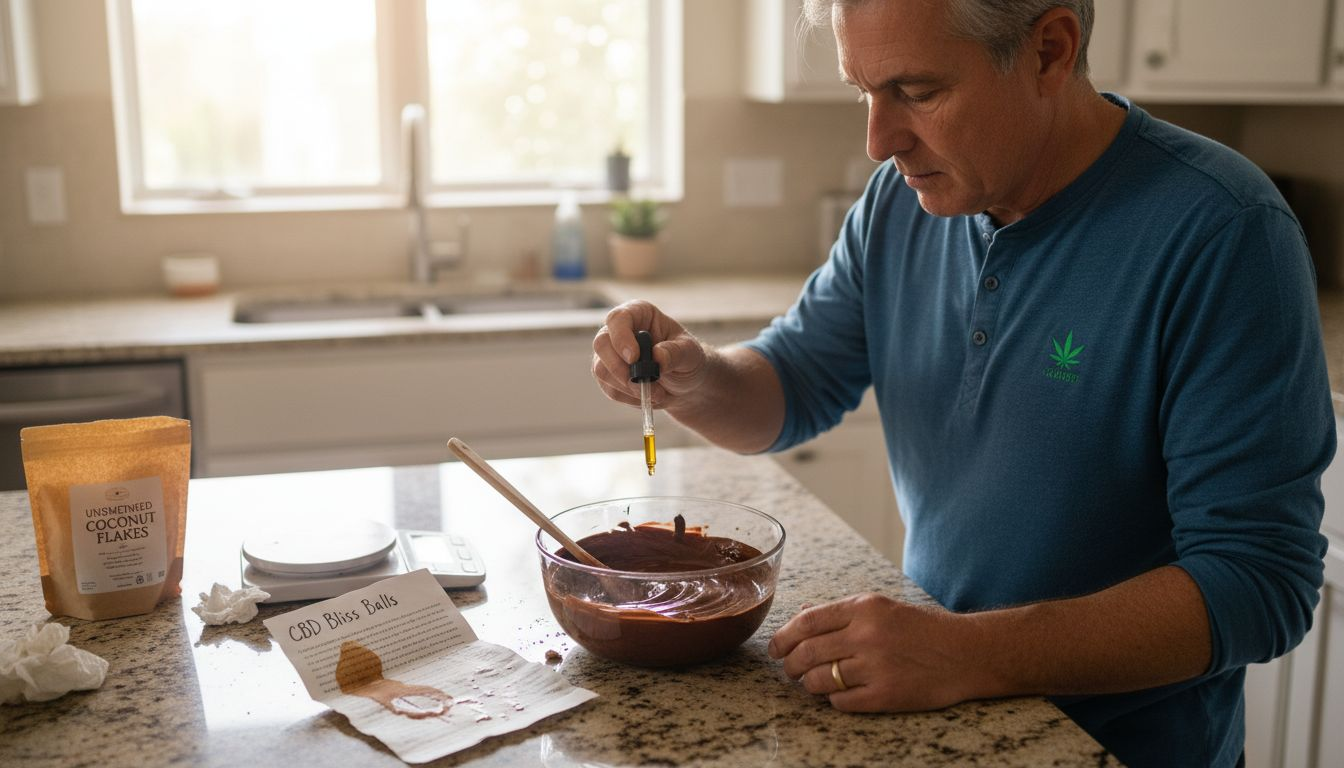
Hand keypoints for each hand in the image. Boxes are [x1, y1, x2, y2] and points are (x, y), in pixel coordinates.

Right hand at [591, 300, 707, 409]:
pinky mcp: (608, 375)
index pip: (618, 318)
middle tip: (643, 384)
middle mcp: (619, 331)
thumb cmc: (687, 359)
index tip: (633, 358)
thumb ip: (675, 353)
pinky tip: (647, 397)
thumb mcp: (690, 353)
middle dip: (620, 369)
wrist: (685, 382)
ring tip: (656, 393)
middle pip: (601, 344)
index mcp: (639, 314)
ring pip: (601, 370)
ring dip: (628, 387)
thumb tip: (657, 357)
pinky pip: (609, 389)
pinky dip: (629, 398)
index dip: (621, 337)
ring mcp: (610, 354)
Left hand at [767, 593, 980, 711]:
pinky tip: (839, 694)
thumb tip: (801, 614)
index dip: (783, 636)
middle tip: (788, 669)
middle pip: (806, 652)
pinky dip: (833, 700)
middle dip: (789, 664)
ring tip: (811, 683)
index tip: (774, 648)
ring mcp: (876, 667)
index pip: (807, 622)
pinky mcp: (886, 695)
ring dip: (808, 684)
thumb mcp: (881, 608)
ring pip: (819, 680)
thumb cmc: (921, 629)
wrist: (965, 653)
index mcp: (864, 608)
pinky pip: (841, 702)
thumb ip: (840, 612)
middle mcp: (867, 635)